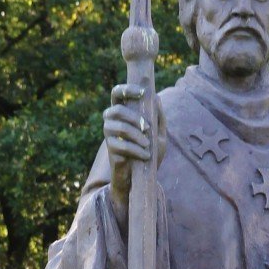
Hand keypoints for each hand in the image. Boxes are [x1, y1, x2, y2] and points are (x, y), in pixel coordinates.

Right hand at [103, 84, 166, 219]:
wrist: (142, 178)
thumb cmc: (150, 153)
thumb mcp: (159, 135)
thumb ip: (158, 118)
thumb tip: (156, 98)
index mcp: (123, 113)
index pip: (117, 94)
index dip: (127, 89)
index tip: (143, 92)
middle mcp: (112, 122)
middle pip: (116, 109)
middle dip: (133, 116)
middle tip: (147, 127)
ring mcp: (109, 136)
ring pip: (118, 126)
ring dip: (136, 134)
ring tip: (148, 145)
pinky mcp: (110, 151)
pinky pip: (121, 146)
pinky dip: (136, 150)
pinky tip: (145, 155)